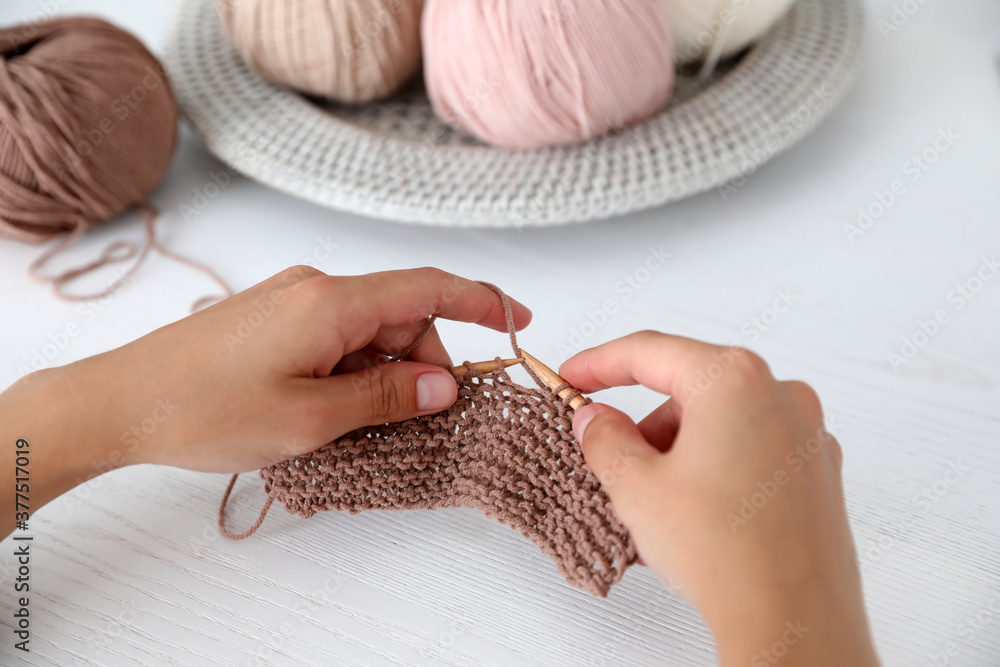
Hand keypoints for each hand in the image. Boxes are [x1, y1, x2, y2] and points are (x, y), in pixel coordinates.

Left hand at [0, 267, 529, 529]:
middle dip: (424, 364)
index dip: (483, 301)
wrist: (118, 401)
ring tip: (359, 425)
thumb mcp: (311, 417)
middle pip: (401, 315)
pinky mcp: (273, 318)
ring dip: (384, 374)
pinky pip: (336, 336)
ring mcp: (291, 300)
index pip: (429, 286)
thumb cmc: (206, 410)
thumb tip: (446, 384)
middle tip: (423, 420)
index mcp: (332, 301)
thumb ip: (387, 397)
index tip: (521, 323)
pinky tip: (333, 409)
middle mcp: (315, 287)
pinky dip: (353, 370)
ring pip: (368, 330)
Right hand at [560, 332, 877, 666]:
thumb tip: (594, 419)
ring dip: (677, 447)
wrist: (792, 621)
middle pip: (688, 387)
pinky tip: (692, 509)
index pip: (650, 352)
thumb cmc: (726, 552)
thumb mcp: (636, 486)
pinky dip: (714, 464)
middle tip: (608, 454)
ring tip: (656, 502)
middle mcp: (780, 395)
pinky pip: (750, 448)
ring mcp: (806, 433)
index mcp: (735, 379)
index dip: (599, 363)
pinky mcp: (816, 471)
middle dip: (643, 420)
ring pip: (719, 420)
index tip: (572, 377)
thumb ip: (604, 437)